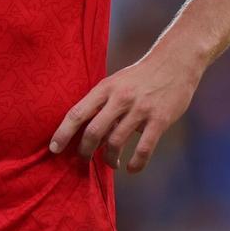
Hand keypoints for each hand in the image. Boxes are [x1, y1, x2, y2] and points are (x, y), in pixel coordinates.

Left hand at [48, 50, 201, 172]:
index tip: (54, 149)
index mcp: (106, 88)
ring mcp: (140, 109)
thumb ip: (102, 105)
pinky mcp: (160, 120)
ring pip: (116, 142)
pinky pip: (144, 149)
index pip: (77, 112)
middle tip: (83, 160)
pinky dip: (135, 164)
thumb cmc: (140, 76)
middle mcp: (121, 98)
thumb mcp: (117, 83)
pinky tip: (131, 168)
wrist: (175, 62)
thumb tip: (87, 134)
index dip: (63, 133)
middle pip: (93, 131)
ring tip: (111, 163)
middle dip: (84, 151)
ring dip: (109, 159)